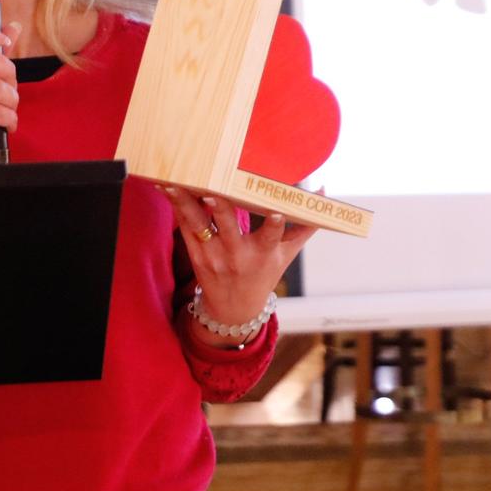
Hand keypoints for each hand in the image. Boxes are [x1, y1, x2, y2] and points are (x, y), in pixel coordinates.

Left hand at [163, 187, 319, 346]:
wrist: (234, 308)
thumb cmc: (264, 274)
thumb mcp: (286, 254)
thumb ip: (304, 225)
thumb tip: (323, 195)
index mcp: (264, 253)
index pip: (272, 236)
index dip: (275, 224)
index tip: (277, 212)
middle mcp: (237, 254)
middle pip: (228, 227)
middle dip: (221, 207)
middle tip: (214, 188)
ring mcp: (213, 254)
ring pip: (199, 224)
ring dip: (185, 202)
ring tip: (174, 182)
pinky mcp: (195, 253)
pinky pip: (185, 226)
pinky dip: (176, 206)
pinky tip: (166, 187)